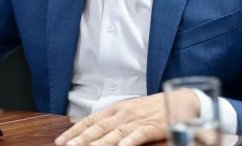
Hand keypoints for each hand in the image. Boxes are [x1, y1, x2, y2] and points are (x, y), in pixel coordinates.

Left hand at [54, 93, 172, 145]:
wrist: (180, 100)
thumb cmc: (153, 108)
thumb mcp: (129, 111)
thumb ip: (113, 120)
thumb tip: (92, 131)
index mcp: (116, 109)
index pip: (91, 120)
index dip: (75, 131)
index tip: (61, 141)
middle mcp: (124, 113)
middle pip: (99, 128)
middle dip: (82, 138)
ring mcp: (138, 119)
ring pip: (116, 132)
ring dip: (101, 142)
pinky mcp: (153, 126)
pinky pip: (139, 135)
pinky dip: (130, 141)